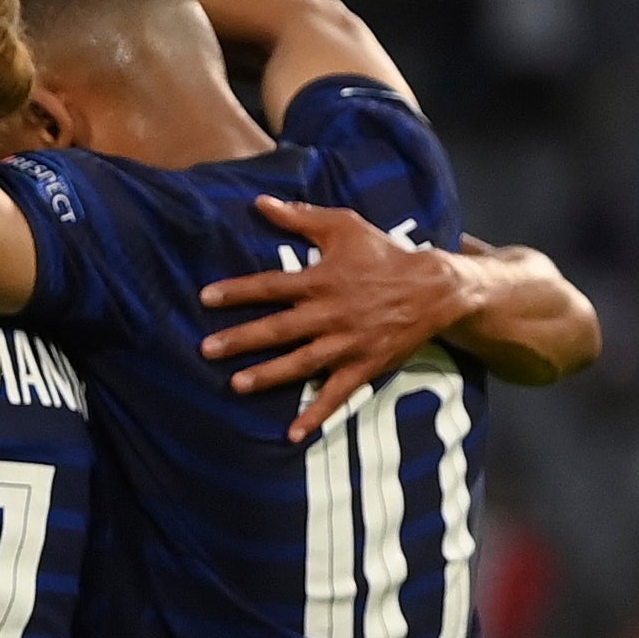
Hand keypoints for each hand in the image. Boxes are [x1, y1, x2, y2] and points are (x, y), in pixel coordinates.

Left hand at [196, 194, 484, 439]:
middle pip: (279, 328)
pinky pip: (336, 395)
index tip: (205, 298)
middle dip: (241, 339)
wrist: (434, 288)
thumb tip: (260, 202)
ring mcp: (347, 344)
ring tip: (237, 385)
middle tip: (207, 349)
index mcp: (322, 280)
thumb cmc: (383, 254)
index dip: (237, 292)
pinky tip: (292, 435)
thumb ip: (300, 216)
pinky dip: (316, 415)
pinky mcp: (363, 367)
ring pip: (302, 362)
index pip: (271, 286)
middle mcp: (330, 314)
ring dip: (269, 376)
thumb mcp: (344, 227)